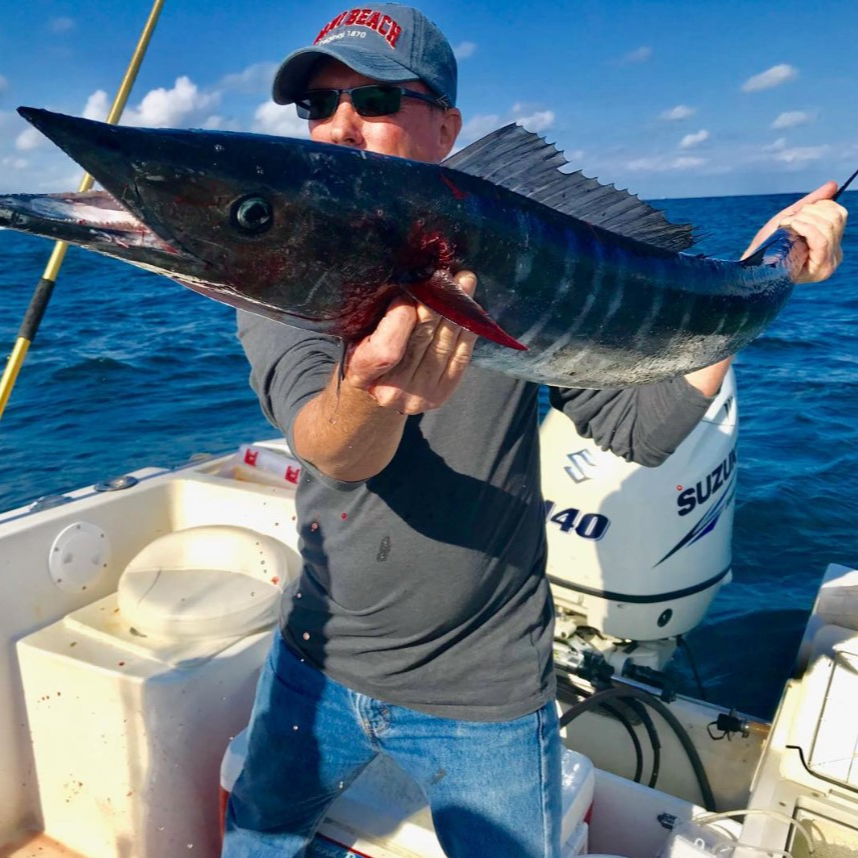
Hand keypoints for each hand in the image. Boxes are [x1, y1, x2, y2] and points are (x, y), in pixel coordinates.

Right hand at [344, 271, 478, 413]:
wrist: (376, 394)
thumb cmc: (364, 356)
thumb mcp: (357, 337)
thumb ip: (376, 319)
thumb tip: (408, 288)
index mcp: (362, 374)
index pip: (385, 351)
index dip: (399, 320)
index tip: (405, 293)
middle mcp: (392, 390)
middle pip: (421, 341)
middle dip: (436, 304)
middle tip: (446, 275)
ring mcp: (419, 396)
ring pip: (444, 345)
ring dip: (458, 310)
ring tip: (465, 281)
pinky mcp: (440, 394)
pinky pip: (460, 358)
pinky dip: (467, 330)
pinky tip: (471, 309)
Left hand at [743, 181, 847, 282]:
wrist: (752, 267)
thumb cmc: (768, 244)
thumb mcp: (791, 219)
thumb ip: (812, 203)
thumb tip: (833, 185)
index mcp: (831, 243)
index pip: (839, 214)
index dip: (820, 205)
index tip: (798, 213)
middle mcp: (835, 255)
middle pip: (835, 218)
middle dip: (810, 212)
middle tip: (790, 220)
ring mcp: (829, 264)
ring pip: (828, 227)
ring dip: (804, 219)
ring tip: (787, 226)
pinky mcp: (820, 270)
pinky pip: (821, 241)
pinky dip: (805, 228)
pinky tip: (791, 227)